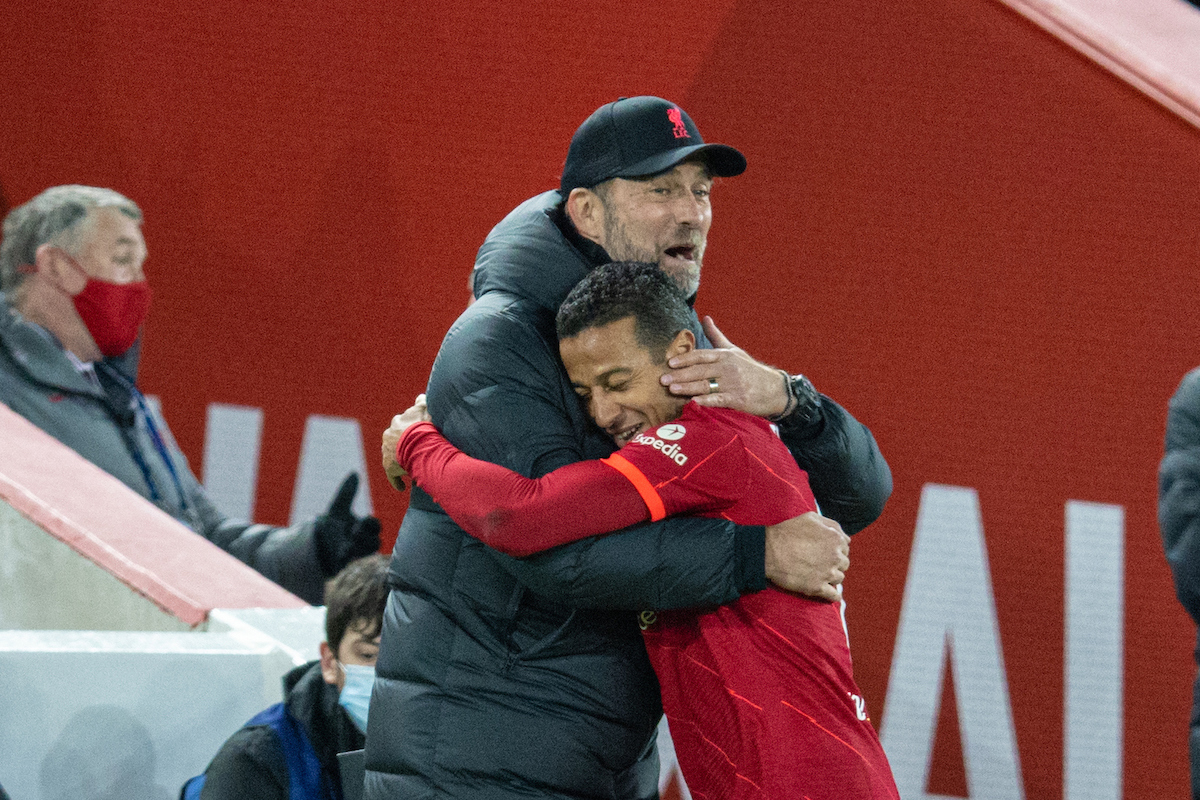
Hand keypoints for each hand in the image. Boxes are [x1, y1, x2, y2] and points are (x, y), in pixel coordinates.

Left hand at [314, 473, 381, 576]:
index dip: (370, 524)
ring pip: (367, 553)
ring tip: (347, 543)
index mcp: (362, 528)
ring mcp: (355, 554)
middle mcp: (362, 542)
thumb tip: (354, 472)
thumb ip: (346, 492)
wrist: (314, 543)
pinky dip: (347, 557)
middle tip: (353, 532)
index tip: (359, 521)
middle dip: (366, 537)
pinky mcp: (344, 564)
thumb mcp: (337, 508)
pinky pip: (351, 563)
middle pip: (376, 542)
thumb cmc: (331, 526)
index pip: (375, 526)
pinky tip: (340, 552)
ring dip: (359, 547)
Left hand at [381, 394, 430, 490]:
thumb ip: (423, 401)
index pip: (402, 425)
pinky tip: (402, 487)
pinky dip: (397, 481)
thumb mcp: (426, 409)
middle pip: (395, 440)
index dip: (411, 430)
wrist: (420, 444)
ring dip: (400, 461)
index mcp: (398, 422)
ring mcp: (387, 451)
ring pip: (392, 456)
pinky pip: (392, 476)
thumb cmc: (426, 427)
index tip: (417, 434)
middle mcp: (389, 435)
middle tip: (415, 451)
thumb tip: (420, 397)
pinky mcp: (389, 467)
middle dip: (403, 445)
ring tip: (411, 467)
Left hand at [660, 315, 790, 417]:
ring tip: (672, 390)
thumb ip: (716, 336)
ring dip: (688, 388)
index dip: (685, 359)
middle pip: (700, 371)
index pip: (701, 355)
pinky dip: (706, 401)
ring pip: (706, 385)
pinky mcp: (738, 399)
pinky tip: (693, 402)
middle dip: (680, 375)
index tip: (670, 363)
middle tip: (662, 379)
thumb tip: (705, 318)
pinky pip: (718, 399)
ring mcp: (733, 384)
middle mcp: (728, 368)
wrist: (776, 389)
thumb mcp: (734, 351)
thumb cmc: (751, 370)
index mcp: (725, 356)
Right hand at [764, 512, 848, 600]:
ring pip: (839, 578)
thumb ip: (831, 524)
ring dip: (832, 577)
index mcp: (836, 539)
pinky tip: (830, 592)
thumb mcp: (811, 517)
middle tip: (821, 562)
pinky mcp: (818, 588)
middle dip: (834, 563)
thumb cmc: (788, 532)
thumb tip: (844, 536)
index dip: (835, 549)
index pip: (845, 548)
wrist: (768, 551)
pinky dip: (834, 595)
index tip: (825, 551)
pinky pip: (834, 596)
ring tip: (819, 574)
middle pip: (844, 564)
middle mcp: (836, 557)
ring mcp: (828, 573)